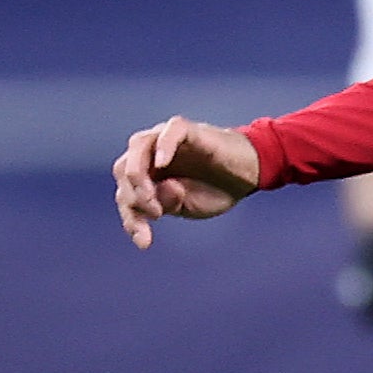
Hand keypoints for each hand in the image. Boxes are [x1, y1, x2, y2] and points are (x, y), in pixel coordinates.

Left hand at [114, 116, 261, 248]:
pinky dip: (163, 146)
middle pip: (123, 168)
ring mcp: (168, 139)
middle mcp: (151, 154)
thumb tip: (156, 193)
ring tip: (152, 197)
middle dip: (132, 196)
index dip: (131, 218)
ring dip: (138, 173)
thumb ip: (166, 203)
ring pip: (138, 145)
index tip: (145, 241)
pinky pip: (170, 131)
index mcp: (147, 174)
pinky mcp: (189, 131)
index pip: (125, 192)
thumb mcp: (187, 207)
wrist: (250, 174)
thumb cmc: (216, 189)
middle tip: (155, 214)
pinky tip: (163, 164)